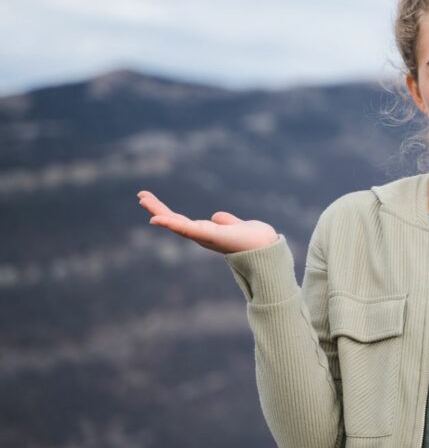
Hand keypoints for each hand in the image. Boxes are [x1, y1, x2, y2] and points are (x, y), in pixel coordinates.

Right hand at [137, 190, 278, 254]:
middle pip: (175, 221)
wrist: (268, 251)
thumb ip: (227, 221)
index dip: (168, 214)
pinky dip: (171, 224)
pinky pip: (187, 229)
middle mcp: (203, 236)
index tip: (153, 203)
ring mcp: (204, 237)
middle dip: (158, 209)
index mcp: (208, 233)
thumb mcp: (237, 226)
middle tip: (141, 195)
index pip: (183, 221)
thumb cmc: (255, 241)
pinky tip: (156, 219)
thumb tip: (216, 216)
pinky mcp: (209, 236)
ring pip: (177, 224)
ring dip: (159, 212)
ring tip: (143, 199)